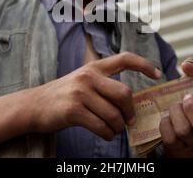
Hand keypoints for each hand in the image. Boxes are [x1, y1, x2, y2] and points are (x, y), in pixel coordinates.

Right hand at [28, 51, 161, 140]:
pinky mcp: (73, 110)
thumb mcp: (82, 80)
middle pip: (124, 93)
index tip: (158, 74)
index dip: (144, 65)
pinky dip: (107, 134)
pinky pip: (101, 126)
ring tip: (114, 130)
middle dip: (130, 111)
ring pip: (114, 114)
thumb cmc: (63, 95)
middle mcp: (88, 76)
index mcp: (94, 67)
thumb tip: (129, 99)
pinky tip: (105, 134)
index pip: (124, 59)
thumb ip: (103, 83)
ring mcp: (80, 93)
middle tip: (129, 120)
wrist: (34, 105)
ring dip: (118, 127)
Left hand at [159, 58, 192, 157]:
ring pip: (184, 132)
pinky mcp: (177, 145)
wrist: (177, 112)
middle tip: (186, 98)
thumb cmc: (192, 93)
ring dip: (175, 113)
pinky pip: (169, 137)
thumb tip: (188, 66)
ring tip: (175, 105)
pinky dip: (164, 123)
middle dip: (191, 111)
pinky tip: (167, 116)